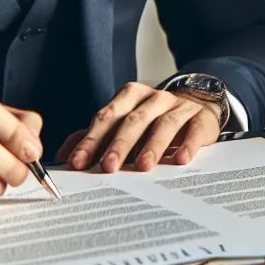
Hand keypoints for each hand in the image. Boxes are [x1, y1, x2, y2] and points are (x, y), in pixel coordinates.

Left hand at [56, 82, 222, 171]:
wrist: (197, 105)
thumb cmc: (153, 120)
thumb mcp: (123, 123)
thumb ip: (94, 136)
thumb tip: (63, 156)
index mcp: (129, 97)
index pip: (107, 117)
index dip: (91, 141)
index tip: (78, 163)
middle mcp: (153, 98)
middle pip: (133, 120)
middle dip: (119, 144)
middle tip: (108, 167)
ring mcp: (179, 106)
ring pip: (164, 124)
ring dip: (152, 146)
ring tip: (142, 167)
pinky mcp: (201, 118)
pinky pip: (194, 130)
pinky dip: (188, 144)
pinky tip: (181, 160)